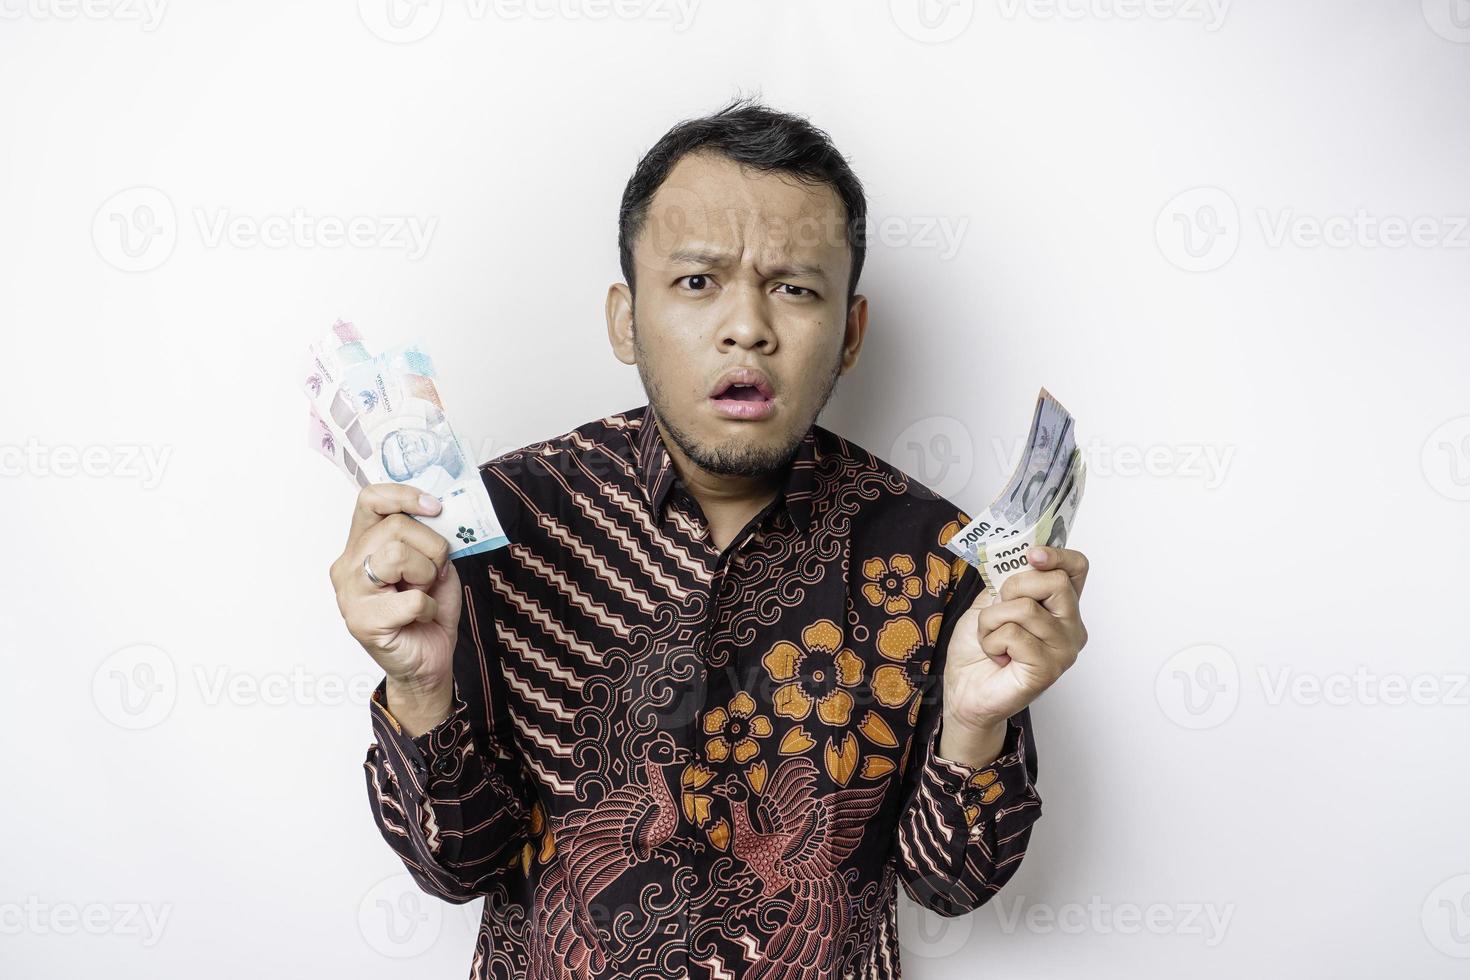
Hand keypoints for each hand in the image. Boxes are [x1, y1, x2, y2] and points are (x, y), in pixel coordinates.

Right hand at [328, 484, 458, 721]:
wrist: (427, 662)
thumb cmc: (428, 611)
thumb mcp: (434, 564)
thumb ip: (428, 537)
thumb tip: (435, 511)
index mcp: (362, 545)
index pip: (370, 500)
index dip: (404, 496)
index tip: (435, 508)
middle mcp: (348, 565)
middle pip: (395, 526)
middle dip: (431, 547)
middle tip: (433, 573)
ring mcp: (350, 594)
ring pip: (396, 555)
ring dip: (426, 575)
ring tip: (423, 592)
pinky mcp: (362, 622)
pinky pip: (411, 599)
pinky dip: (428, 607)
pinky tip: (420, 617)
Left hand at [941, 546, 1089, 748]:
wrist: (964, 689)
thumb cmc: (978, 648)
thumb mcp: (990, 601)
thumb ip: (1008, 579)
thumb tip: (1019, 554)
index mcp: (1060, 607)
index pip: (1076, 568)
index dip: (1057, 555)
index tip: (1032, 555)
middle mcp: (1071, 627)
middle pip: (1055, 581)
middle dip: (1014, 587)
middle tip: (999, 610)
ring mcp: (1064, 649)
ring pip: (1026, 608)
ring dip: (992, 620)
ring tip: (992, 639)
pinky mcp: (1049, 668)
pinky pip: (1014, 634)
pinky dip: (992, 641)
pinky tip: (997, 656)